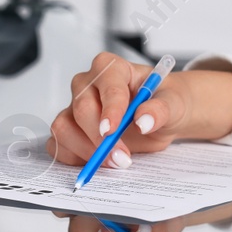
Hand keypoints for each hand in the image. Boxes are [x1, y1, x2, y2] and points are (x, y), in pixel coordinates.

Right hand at [46, 52, 231, 169]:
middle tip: (122, 158)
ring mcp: (74, 107)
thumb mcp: (173, 103)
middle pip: (81, 108)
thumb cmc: (163, 101)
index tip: (112, 131)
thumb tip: (143, 121)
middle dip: (100, 138)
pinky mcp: (70, 130)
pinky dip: (74, 158)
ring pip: (64, 128)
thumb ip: (161, 109)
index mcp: (111, 68)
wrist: (161, 115)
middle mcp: (87, 84)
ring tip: (114, 162)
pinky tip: (96, 163)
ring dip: (86, 151)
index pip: (106, 84)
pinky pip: (59, 145)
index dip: (109, 109)